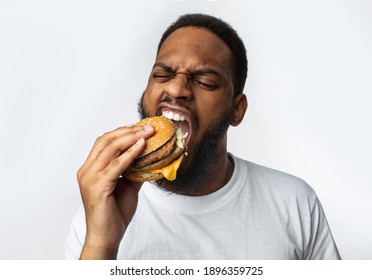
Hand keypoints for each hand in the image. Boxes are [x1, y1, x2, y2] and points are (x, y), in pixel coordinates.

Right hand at [77, 124, 154, 258]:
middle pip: (106, 140)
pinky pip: (117, 165)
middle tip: (148, 126)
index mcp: (90, 168)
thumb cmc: (115, 212)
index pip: (104, 142)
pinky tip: (142, 146)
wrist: (107, 236)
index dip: (122, 131)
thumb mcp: (128, 186)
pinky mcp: (98, 186)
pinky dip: (130, 154)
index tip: (139, 126)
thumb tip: (151, 158)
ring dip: (131, 138)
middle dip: (128, 131)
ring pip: (110, 148)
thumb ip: (135, 171)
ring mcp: (90, 178)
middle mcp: (87, 170)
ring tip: (148, 132)